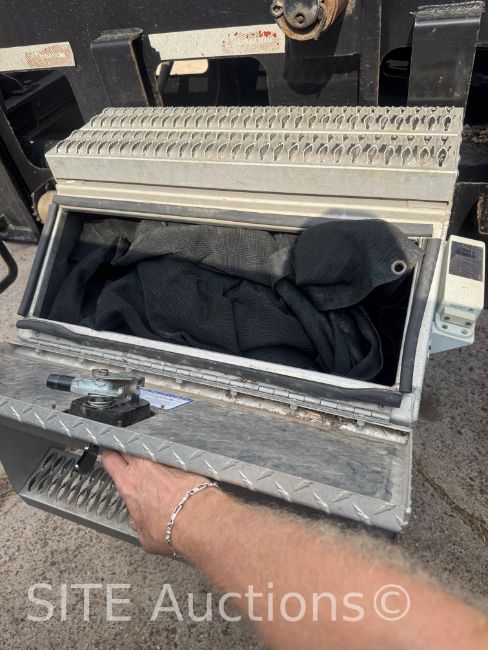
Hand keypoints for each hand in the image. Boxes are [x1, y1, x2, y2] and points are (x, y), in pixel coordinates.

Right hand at [101, 450, 217, 555]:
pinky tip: (175, 473)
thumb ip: (138, 525)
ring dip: (150, 457)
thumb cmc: (172, 530)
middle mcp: (144, 467)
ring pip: (151, 451)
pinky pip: (172, 458)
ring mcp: (164, 461)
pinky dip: (171, 463)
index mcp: (129, 483)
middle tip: (127, 455)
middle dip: (126, 449)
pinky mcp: (184, 462)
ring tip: (154, 467)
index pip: (111, 459)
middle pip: (129, 448)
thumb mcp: (146, 536)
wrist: (199, 520)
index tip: (109, 455)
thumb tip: (138, 523)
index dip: (109, 455)